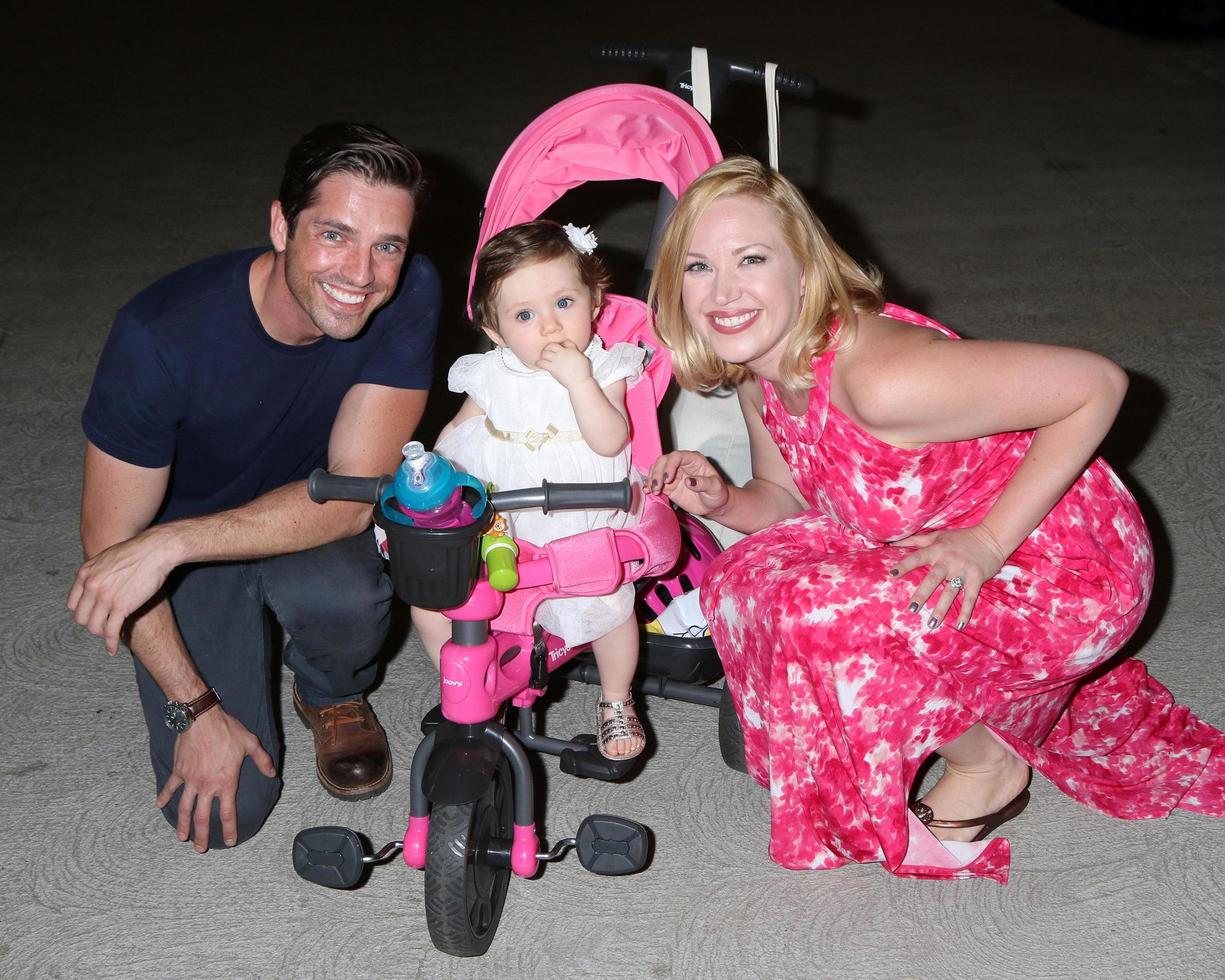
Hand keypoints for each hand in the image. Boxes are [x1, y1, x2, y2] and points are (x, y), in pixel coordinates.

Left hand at [68, 527, 176, 653]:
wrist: (155, 550)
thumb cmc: (137, 552)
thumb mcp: (107, 558)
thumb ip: (97, 573)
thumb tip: (98, 585)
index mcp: (85, 574)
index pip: (72, 604)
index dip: (82, 612)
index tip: (92, 615)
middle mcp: (92, 586)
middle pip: (81, 617)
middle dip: (91, 624)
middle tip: (102, 625)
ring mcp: (106, 597)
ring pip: (94, 626)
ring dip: (101, 633)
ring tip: (109, 635)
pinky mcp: (122, 606)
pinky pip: (111, 631)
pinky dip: (110, 643)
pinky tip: (112, 649)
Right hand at [155, 708, 276, 851]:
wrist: (202, 719)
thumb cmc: (228, 730)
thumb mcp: (251, 743)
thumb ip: (263, 760)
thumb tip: (272, 774)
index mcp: (226, 782)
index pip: (227, 812)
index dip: (229, 828)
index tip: (230, 841)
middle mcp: (207, 785)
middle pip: (202, 817)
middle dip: (202, 835)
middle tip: (200, 849)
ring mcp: (190, 780)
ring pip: (184, 807)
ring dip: (182, 824)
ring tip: (181, 838)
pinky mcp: (179, 771)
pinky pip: (170, 786)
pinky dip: (164, 796)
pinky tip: (159, 805)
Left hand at [536, 339, 591, 389]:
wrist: (579, 382)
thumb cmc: (583, 373)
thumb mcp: (583, 359)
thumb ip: (576, 353)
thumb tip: (573, 353)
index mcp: (572, 350)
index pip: (565, 341)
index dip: (561, 343)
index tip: (560, 347)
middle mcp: (563, 352)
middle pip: (552, 345)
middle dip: (549, 347)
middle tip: (548, 351)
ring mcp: (557, 359)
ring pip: (545, 352)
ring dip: (543, 355)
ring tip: (544, 358)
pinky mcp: (552, 367)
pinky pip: (541, 363)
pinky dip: (539, 363)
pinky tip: (539, 364)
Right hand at [645, 451, 729, 517]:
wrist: (713, 505)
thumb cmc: (717, 493)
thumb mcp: (715, 488)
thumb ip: (703, 483)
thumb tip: (688, 481)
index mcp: (693, 459)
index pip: (676, 457)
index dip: (669, 466)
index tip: (667, 479)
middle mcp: (681, 464)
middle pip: (663, 461)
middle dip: (657, 472)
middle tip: (656, 486)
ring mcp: (673, 474)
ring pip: (656, 470)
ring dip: (652, 479)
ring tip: (652, 490)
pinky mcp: (668, 485)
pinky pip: (656, 482)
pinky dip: (649, 486)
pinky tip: (647, 491)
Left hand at [889, 524, 1007, 629]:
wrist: (991, 537)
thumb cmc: (961, 538)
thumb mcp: (937, 536)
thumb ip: (915, 540)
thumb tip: (892, 542)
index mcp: (937, 550)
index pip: (917, 557)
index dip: (904, 565)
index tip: (892, 575)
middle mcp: (948, 560)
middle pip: (933, 579)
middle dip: (922, 594)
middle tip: (912, 609)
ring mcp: (963, 570)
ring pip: (950, 592)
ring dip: (941, 609)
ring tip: (932, 624)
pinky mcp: (977, 578)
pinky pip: (970, 597)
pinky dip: (966, 611)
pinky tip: (960, 625)